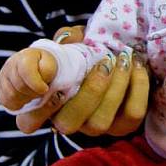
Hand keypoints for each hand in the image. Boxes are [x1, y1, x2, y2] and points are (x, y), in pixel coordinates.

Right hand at [0, 48, 56, 112]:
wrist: (35, 65)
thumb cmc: (43, 65)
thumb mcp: (49, 64)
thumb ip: (47, 72)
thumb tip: (41, 87)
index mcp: (24, 57)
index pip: (25, 72)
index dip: (36, 84)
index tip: (45, 89)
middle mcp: (10, 65)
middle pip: (20, 87)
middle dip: (34, 92)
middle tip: (41, 90)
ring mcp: (3, 77)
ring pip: (12, 96)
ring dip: (26, 98)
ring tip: (34, 92)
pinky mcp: (0, 89)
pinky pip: (6, 102)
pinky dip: (18, 103)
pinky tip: (26, 97)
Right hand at [15, 26, 149, 136]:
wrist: (115, 54)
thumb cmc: (83, 50)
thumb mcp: (71, 40)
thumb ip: (65, 38)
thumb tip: (68, 39)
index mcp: (44, 104)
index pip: (28, 122)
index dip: (37, 107)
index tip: (52, 80)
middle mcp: (67, 122)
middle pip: (70, 122)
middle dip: (90, 90)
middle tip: (105, 60)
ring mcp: (94, 126)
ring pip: (101, 121)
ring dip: (116, 86)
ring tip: (124, 58)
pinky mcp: (123, 125)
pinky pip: (132, 114)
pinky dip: (138, 87)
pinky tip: (135, 65)